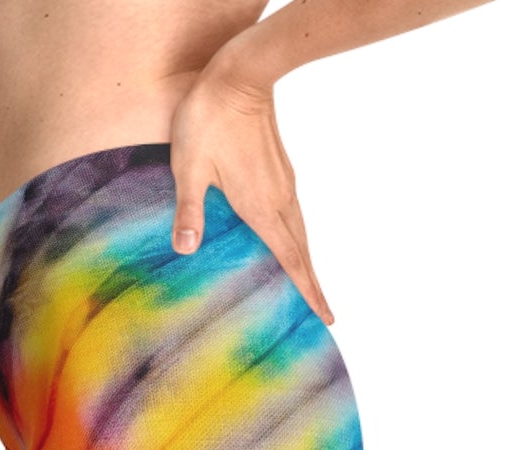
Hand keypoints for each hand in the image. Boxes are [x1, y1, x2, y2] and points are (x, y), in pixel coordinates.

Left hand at [169, 63, 333, 324]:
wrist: (240, 71)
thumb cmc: (209, 118)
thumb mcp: (189, 167)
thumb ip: (189, 211)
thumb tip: (185, 250)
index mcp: (260, 207)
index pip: (290, 259)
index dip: (308, 290)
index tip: (326, 317)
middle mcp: (279, 199)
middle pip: (301, 251)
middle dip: (312, 284)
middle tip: (324, 314)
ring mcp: (283, 183)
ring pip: (299, 232)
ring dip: (304, 261)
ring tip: (308, 285)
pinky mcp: (279, 169)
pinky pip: (292, 214)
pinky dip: (295, 238)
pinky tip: (287, 242)